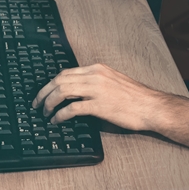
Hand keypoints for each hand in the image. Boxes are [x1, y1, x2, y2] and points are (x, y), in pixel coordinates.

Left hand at [32, 64, 165, 130]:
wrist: (151, 107)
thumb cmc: (136, 97)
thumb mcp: (113, 81)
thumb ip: (96, 82)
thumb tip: (79, 91)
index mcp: (97, 68)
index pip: (66, 72)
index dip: (51, 83)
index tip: (44, 92)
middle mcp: (95, 76)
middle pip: (59, 80)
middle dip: (44, 92)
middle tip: (37, 103)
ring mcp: (96, 90)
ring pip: (62, 91)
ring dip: (49, 102)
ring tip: (45, 113)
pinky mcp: (99, 106)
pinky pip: (72, 109)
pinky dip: (60, 115)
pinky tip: (56, 120)